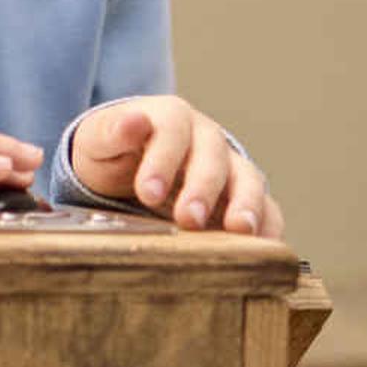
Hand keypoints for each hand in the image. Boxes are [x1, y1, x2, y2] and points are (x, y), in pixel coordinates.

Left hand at [69, 96, 282, 235]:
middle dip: (202, 188)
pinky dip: (267, 227)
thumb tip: (133, 122)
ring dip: (246, 204)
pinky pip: (265, 209)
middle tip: (188, 218)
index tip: (147, 192)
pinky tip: (261, 249)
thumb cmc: (113, 153)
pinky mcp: (242, 197)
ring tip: (240, 230)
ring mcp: (229, 167)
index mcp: (172, 117)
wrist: (128, 166)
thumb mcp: (99, 140)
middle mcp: (207, 139)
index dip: (163, 160)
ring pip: (247, 179)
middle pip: (213, 158)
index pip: (172, 130)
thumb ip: (112, 132)